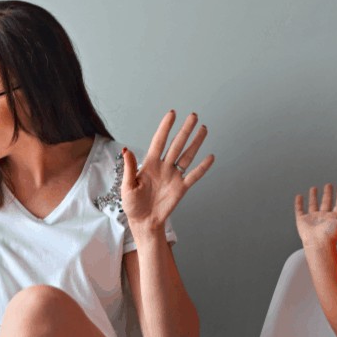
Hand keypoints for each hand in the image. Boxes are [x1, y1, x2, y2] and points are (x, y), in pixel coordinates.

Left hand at [121, 111, 214, 232]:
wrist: (144, 222)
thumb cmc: (132, 205)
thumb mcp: (126, 186)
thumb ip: (129, 168)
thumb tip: (126, 150)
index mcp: (149, 164)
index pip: (159, 141)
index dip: (165, 127)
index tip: (172, 114)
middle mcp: (163, 167)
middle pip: (176, 144)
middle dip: (185, 130)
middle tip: (193, 116)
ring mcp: (173, 177)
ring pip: (187, 156)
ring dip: (195, 143)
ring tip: (203, 129)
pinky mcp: (181, 188)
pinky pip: (193, 176)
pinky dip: (202, 167)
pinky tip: (210, 157)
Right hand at [295, 184, 336, 247]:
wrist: (318, 243)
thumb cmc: (332, 235)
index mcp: (334, 218)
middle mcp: (324, 218)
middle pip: (326, 203)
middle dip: (328, 194)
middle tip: (328, 185)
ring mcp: (312, 219)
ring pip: (313, 205)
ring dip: (313, 197)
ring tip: (314, 188)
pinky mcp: (302, 221)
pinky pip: (300, 210)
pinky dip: (298, 203)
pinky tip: (299, 196)